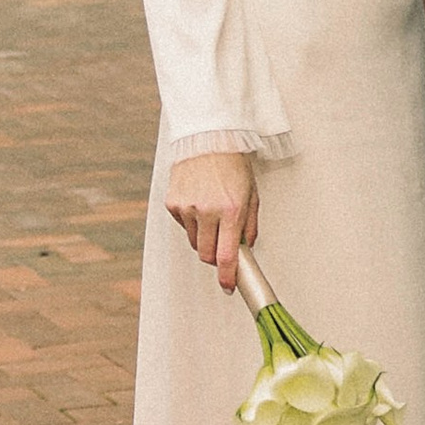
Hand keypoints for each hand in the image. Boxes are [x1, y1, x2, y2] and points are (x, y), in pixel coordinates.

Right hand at [165, 151, 258, 290]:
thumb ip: (249, 226)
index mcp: (231, 210)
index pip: (226, 256)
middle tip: (222, 245)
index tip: (228, 286)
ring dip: (204, 237)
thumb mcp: (251, 195)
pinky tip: (199, 202)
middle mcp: (207, 210)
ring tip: (212, 213)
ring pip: (194, 242)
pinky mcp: (173, 202)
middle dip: (215, 257)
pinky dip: (192, 221)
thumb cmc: (232, 164)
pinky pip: (183, 225)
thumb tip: (245, 249)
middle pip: (206, 255)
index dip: (227, 277)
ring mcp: (187, 207)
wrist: (208, 138)